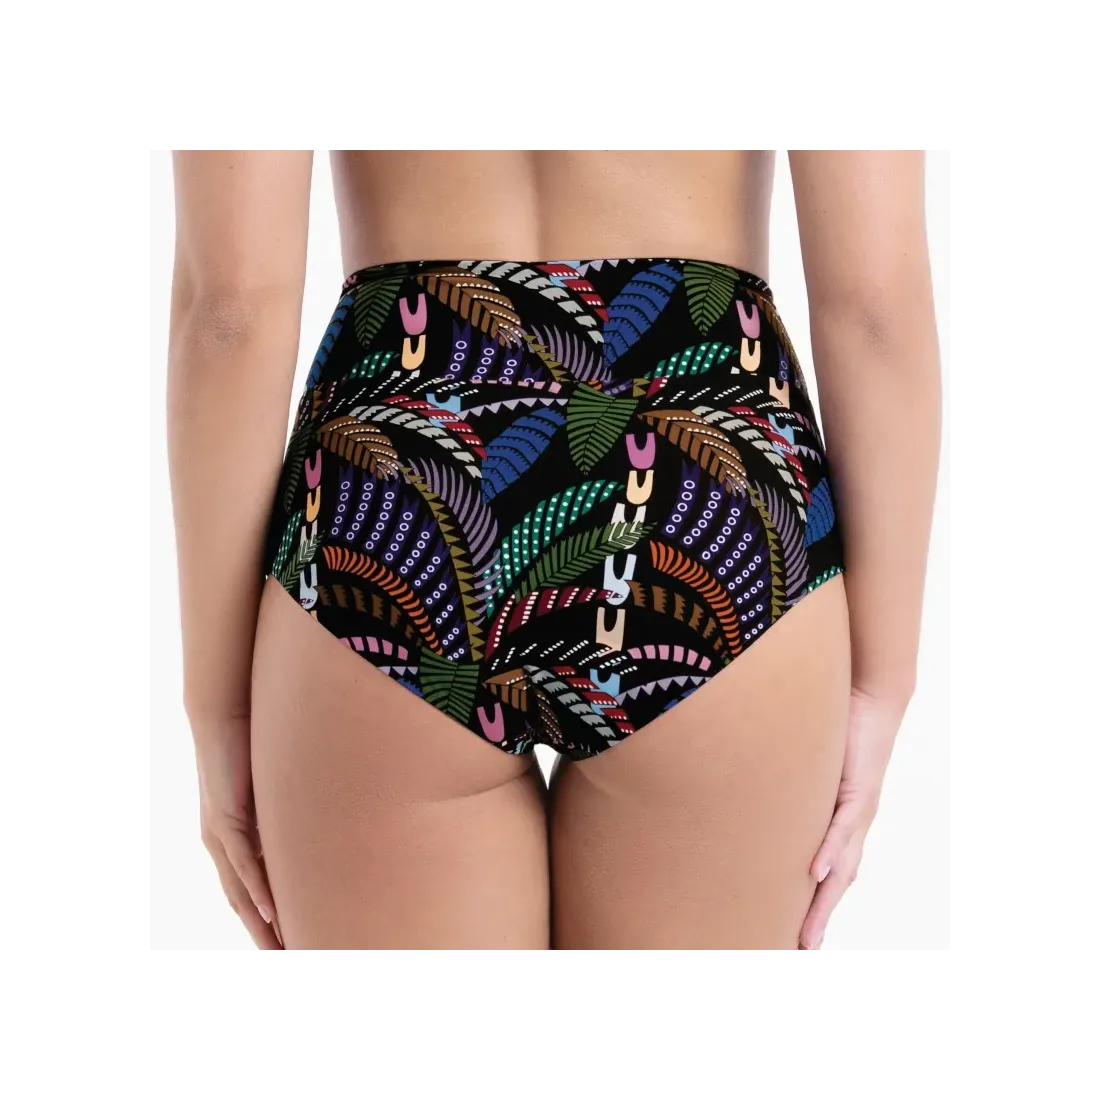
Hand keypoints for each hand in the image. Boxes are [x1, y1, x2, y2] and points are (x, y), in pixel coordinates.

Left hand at [193, 715, 281, 949]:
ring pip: (239, 890)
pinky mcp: (223, 818)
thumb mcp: (272, 787)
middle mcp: (219, 843)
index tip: (286, 942)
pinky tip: (269, 909)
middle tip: (285, 960)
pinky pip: (242, 861)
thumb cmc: (250, 746)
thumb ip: (286, 810)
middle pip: (241, 901)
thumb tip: (317, 823)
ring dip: (258, 922)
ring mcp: (219, 834)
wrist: (221, 716)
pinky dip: (255, 888)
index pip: (248, 889)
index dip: (264, 919)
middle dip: (262, 933)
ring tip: (278, 947)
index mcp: (231, 838)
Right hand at [799, 687, 907, 950]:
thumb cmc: (837, 726)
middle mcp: (852, 824)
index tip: (797, 934)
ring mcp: (856, 809)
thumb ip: (786, 783)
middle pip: (835, 883)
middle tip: (800, 949)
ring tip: (807, 931)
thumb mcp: (806, 764)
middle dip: (818, 918)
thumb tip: (754, 798)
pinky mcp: (857, 788)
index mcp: (839, 821)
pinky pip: (841, 826)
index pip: (826, 872)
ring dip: (824, 901)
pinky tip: (816, 872)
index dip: (813, 905)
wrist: (869, 697)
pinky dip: (830, 851)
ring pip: (840, 866)